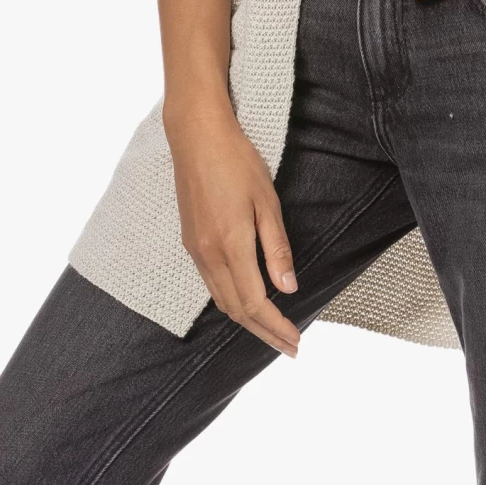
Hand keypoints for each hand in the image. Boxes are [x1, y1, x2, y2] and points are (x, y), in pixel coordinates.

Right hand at [163, 98, 301, 357]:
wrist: (196, 137)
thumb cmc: (237, 162)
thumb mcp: (267, 202)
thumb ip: (277, 248)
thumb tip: (289, 287)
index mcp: (231, 245)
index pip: (256, 303)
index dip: (276, 327)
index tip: (296, 343)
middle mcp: (208, 255)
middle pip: (237, 310)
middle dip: (264, 333)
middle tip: (289, 347)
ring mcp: (195, 250)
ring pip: (221, 300)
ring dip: (247, 321)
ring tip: (271, 332)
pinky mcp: (190, 241)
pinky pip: (211, 284)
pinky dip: (231, 301)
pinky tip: (246, 301)